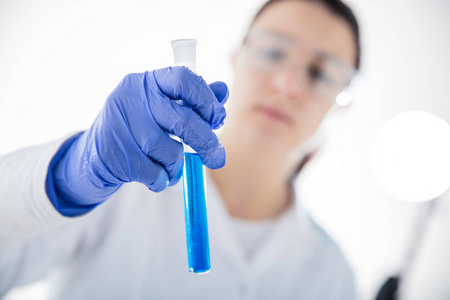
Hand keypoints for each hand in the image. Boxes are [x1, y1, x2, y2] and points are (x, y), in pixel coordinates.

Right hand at [46, 67, 227, 215]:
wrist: (93, 155)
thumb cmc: (137, 128)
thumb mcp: (161, 108)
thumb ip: (192, 99)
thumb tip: (223, 91)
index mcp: (147, 82)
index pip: (185, 79)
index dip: (207, 100)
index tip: (218, 120)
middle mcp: (132, 99)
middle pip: (184, 121)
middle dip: (207, 143)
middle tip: (217, 158)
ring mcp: (121, 127)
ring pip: (170, 152)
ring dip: (177, 165)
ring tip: (171, 167)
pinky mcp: (115, 155)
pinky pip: (155, 174)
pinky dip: (163, 180)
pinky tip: (157, 177)